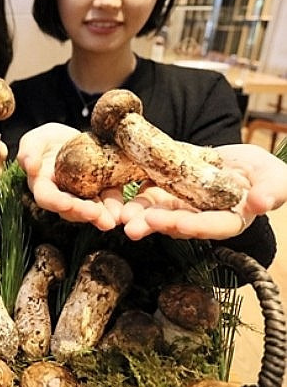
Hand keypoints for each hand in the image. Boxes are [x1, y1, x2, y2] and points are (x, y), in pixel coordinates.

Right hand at [17, 123, 120, 230]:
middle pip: (71, 209)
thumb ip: (29, 152)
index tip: (66, 204)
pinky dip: (116, 204)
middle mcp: (62, 195)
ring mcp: (82, 195)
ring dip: (102, 215)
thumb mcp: (35, 140)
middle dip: (84, 213)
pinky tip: (124, 209)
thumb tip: (30, 166)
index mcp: (43, 185)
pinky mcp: (101, 190)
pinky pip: (108, 199)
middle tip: (97, 216)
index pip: (46, 197)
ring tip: (114, 218)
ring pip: (91, 209)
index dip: (56, 202)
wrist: (70, 138)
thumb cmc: (47, 140)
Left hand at [121, 143, 286, 239]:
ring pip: (156, 213)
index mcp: (228, 220)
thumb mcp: (275, 178)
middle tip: (135, 226)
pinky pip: (144, 195)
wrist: (238, 160)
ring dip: (138, 216)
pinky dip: (131, 196)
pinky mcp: (163, 191)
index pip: (211, 227)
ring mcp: (179, 206)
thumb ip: (273, 190)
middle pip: (178, 224)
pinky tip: (115, 197)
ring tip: (121, 217)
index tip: (177, 223)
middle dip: (157, 225)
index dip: (194, 226)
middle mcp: (200, 218)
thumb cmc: (262, 173)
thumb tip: (263, 204)